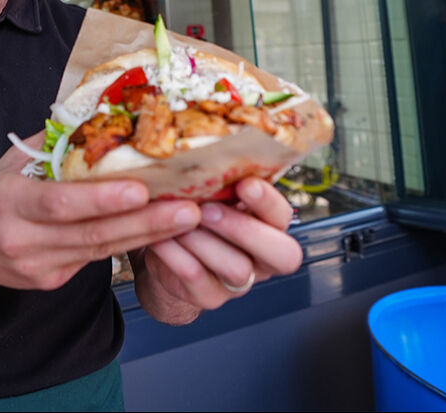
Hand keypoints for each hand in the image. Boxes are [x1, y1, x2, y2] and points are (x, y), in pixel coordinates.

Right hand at [0, 131, 200, 290]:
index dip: (101, 199)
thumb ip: (51, 145)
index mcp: (10, 201)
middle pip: (91, 233)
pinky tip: (160, 233)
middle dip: (144, 222)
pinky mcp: (52, 280)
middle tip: (188, 209)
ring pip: (101, 250)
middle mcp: (23, 239)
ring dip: (147, 235)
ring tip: (186, 219)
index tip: (140, 190)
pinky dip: (129, 245)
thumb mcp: (12, 163)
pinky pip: (95, 260)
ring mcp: (39, 265)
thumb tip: (99, 117)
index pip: (60, 203)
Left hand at [143, 178, 301, 310]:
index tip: (244, 184)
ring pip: (237, 269)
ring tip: (178, 222)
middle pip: (281, 254)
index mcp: (269, 227)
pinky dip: (177, 256)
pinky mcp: (208, 297)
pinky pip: (197, 279)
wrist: (167, 257)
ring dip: (205, 241)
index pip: (284, 218)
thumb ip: (221, 182)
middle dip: (245, 229)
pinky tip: (160, 238)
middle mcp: (262, 259)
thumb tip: (210, 147)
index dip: (268, 202)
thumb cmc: (195, 217)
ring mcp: (237, 283)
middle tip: (208, 210)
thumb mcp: (212, 196)